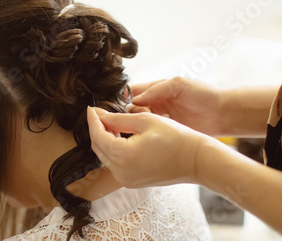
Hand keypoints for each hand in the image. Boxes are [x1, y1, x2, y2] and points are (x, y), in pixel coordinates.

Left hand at [87, 107, 208, 187]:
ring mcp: (126, 179)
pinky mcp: (132, 181)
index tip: (91, 108)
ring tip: (110, 122)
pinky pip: (115, 164)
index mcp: (123, 156)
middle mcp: (121, 172)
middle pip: (98, 147)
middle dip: (97, 129)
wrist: (197, 160)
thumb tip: (99, 114)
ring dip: (104, 139)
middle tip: (100, 113)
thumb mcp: (144, 121)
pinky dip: (113, 150)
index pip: (97, 135)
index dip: (93, 120)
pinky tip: (119, 136)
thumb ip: (118, 118)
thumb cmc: (175, 138)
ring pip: (105, 156)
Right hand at [130, 77, 225, 136]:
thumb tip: (135, 99)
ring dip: (133, 124)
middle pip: (132, 108)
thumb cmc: (204, 94)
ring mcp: (161, 119)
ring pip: (139, 121)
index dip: (122, 97)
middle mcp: (156, 104)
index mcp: (156, 89)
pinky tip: (139, 138)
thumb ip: (157, 89)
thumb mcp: (179, 84)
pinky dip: (144, 135)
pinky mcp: (167, 132)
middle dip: (126, 112)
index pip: (133, 92)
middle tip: (125, 118)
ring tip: (131, 128)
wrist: (223, 113)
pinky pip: (151, 133)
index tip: (115, 105)